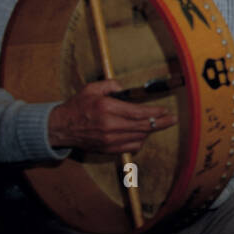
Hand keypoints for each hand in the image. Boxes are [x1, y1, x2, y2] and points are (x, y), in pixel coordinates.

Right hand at [47, 79, 176, 154]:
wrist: (61, 128)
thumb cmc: (77, 107)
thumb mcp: (91, 89)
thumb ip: (110, 85)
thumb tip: (124, 87)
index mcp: (107, 108)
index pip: (138, 112)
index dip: (155, 113)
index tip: (165, 111)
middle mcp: (110, 125)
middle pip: (143, 126)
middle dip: (161, 123)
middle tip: (173, 119)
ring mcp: (110, 139)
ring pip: (140, 137)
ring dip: (150, 131)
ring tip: (156, 124)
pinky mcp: (108, 149)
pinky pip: (131, 146)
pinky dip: (140, 140)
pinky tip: (142, 134)